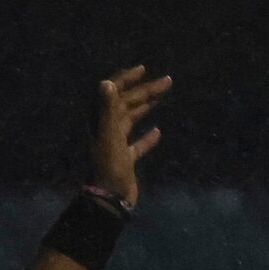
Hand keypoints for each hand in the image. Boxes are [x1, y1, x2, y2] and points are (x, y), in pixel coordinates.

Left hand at [89, 64, 171, 206]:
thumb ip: (108, 109)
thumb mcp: (109, 135)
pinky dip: (147, 138)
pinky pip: (136, 145)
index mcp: (101, 123)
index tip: (143, 70)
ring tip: (163, 97)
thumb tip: (107, 81)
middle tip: (167, 81)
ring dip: (146, 108)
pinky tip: (158, 131)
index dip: (125, 80)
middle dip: (145, 91)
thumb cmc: (109, 167)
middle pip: (126, 105)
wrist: (109, 199)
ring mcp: (116, 146)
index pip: (112, 95)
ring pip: (131, 121)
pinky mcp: (125, 160)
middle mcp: (107, 131)